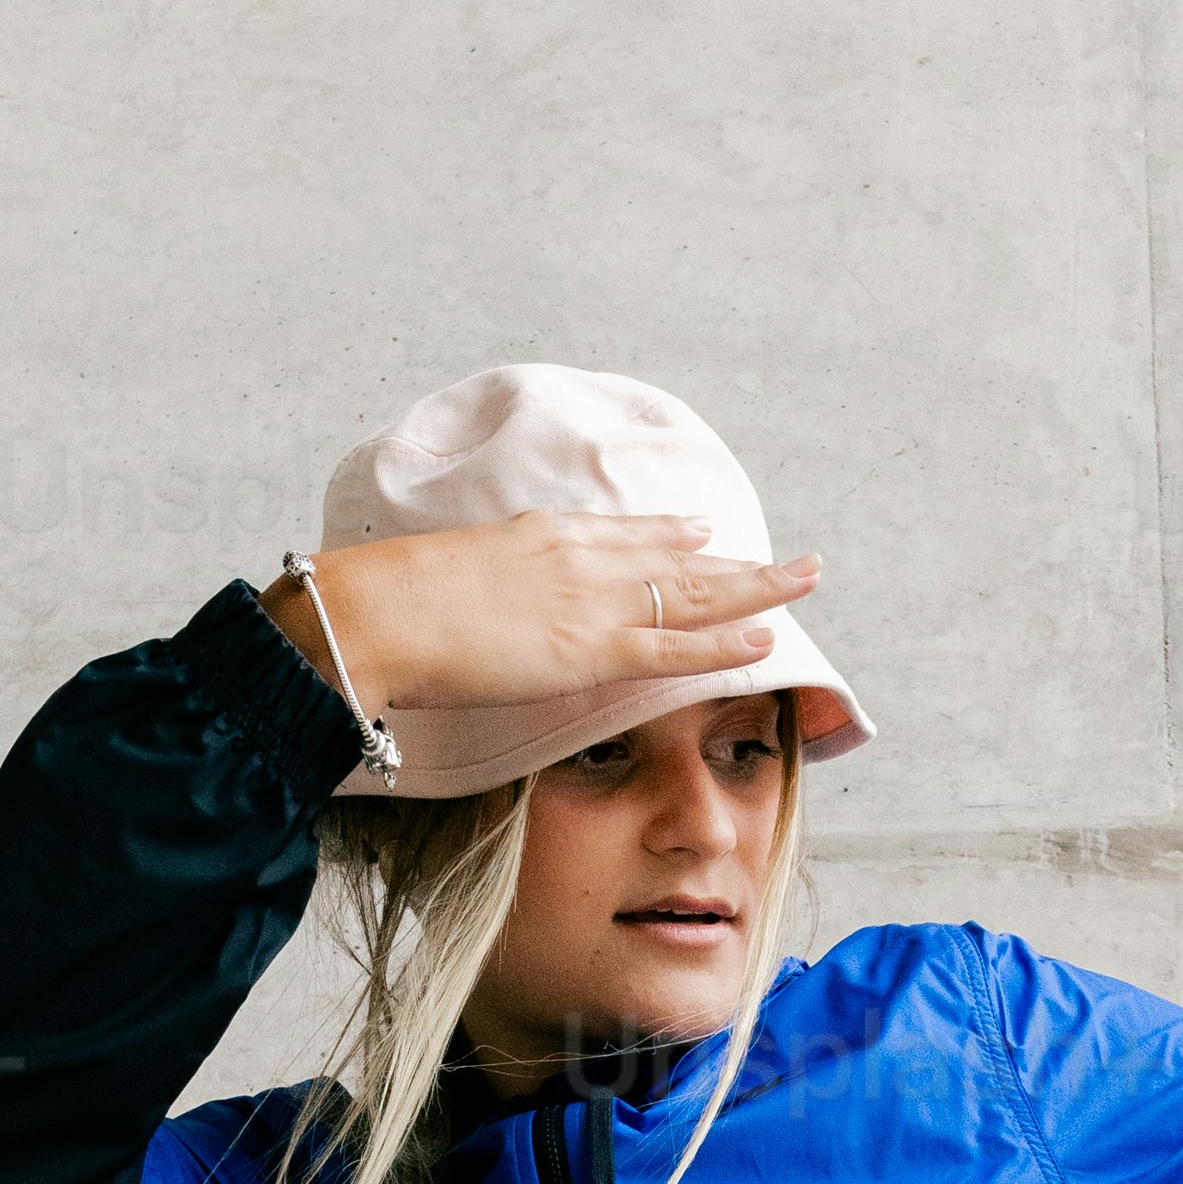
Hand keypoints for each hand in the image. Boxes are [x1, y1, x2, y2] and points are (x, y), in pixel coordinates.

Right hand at [282, 511, 809, 729]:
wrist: (378, 612)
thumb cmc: (390, 602)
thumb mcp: (443, 573)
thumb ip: (476, 580)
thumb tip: (469, 597)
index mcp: (540, 536)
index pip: (625, 535)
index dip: (671, 537)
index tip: (704, 535)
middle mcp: (579, 558)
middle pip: (676, 557)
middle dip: (737, 561)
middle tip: (789, 561)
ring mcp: (592, 602)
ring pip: (694, 593)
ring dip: (756, 586)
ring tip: (805, 578)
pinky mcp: (592, 649)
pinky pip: (677, 646)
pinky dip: (724, 643)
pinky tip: (765, 637)